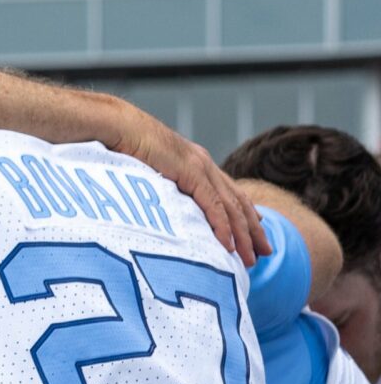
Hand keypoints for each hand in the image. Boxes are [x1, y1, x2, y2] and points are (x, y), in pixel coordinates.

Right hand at [103, 105, 266, 262]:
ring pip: (231, 207)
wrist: (119, 125)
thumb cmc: (125, 144)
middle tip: (265, 252)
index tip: (256, 230)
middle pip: (238, 202)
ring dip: (243, 235)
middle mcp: (205, 164)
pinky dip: (223, 227)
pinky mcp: (192, 173)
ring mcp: (200, 167)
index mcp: (196, 161)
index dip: (246, 211)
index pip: (229, 190)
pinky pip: (213, 205)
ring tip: (250, 258)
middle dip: (253, 229)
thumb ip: (164, 180)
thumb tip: (160, 198)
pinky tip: (228, 246)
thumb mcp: (151, 165)